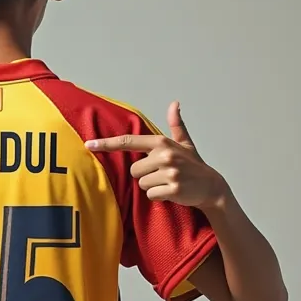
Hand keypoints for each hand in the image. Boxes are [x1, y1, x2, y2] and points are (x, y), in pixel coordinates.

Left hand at [85, 102, 225, 209]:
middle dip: (145, 175)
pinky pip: (151, 195)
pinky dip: (159, 197)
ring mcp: (169, 171)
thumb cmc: (194, 165)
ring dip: (152, 187)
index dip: (107, 144)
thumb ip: (177, 125)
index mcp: (162, 143)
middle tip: (162, 175)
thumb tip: (175, 104)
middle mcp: (164, 155)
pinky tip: (171, 192)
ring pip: (141, 184)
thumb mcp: (186, 143)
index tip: (89, 145)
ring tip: (168, 183)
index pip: (128, 141)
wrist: (212, 186)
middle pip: (134, 170)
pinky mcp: (173, 188)